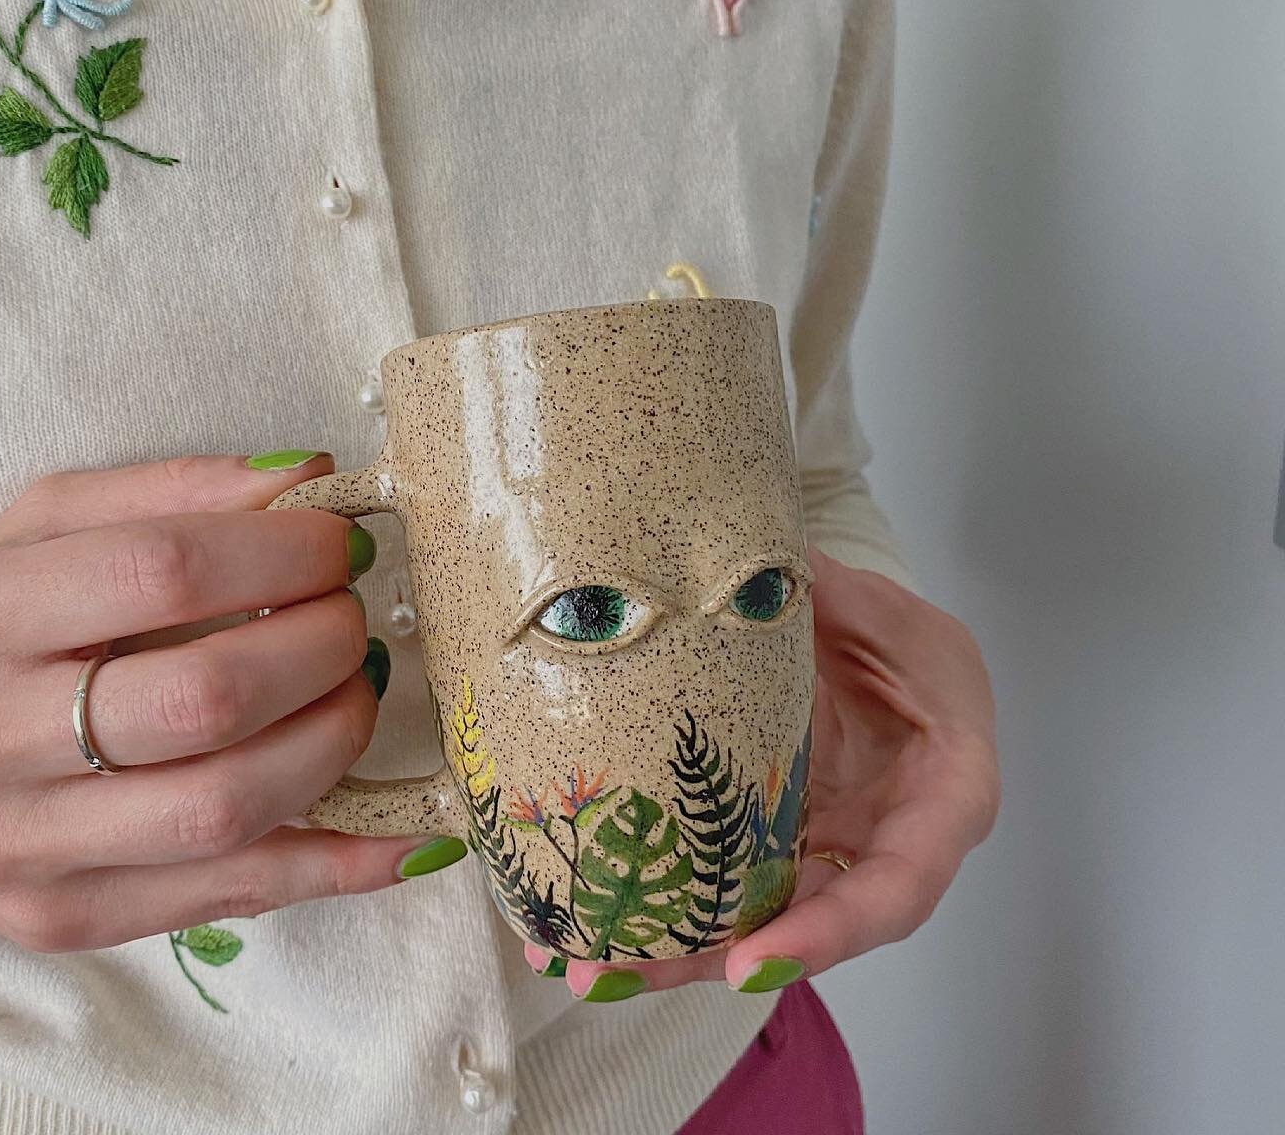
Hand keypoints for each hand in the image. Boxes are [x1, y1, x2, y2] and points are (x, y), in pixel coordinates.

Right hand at [0, 454, 459, 949]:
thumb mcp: (38, 530)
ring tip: (356, 690)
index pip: (163, 573)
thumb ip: (169, 491)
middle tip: (352, 620)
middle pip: (206, 700)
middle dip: (319, 649)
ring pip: (227, 807)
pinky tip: (409, 833)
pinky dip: (340, 862)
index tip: (341, 545)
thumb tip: (310, 479)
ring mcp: (27, 848)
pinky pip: (236, 897)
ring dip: (334, 742)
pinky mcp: (71, 919)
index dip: (282, 554)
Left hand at [521, 547, 1000, 998]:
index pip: (894, 887)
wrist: (887, 651)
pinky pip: (725, 885)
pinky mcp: (777, 846)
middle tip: (617, 973)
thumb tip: (748, 548)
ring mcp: (824, 854)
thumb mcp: (880, 610)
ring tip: (579, 960)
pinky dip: (667, 903)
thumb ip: (824, 589)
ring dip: (672, 947)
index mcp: (942, 800)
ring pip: (756, 918)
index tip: (746, 961)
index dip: (827, 933)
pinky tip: (590, 912)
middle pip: (807, 928)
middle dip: (712, 959)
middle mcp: (883, 848)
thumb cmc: (905, 638)